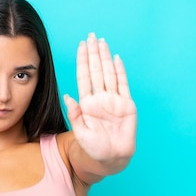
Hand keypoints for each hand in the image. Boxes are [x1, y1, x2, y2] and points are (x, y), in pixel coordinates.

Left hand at [64, 33, 136, 162]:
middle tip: (92, 36)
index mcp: (87, 103)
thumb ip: (75, 114)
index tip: (81, 46)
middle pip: (96, 71)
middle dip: (93, 53)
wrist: (109, 159)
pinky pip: (123, 85)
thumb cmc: (92, 148)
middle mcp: (100, 98)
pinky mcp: (126, 105)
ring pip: (109, 74)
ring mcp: (114, 100)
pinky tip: (116, 59)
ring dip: (105, 58)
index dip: (83, 61)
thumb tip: (68, 96)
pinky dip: (120, 72)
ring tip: (102, 42)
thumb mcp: (80, 132)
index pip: (84, 77)